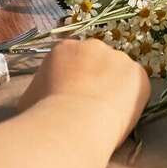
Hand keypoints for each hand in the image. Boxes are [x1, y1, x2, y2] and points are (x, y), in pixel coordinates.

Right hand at [19, 39, 149, 141]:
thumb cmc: (44, 114)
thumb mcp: (28, 98)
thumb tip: (37, 100)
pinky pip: (136, 86)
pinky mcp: (137, 73)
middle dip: (95, 81)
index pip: (73, 61)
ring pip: (118, 73)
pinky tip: (120, 115)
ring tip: (106, 115)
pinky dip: (131, 99)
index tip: (72, 100)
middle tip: (90, 108)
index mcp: (64, 48)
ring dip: (114, 89)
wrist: (72, 121)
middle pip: (97, 63)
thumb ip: (38, 91)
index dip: (73, 81)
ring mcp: (118, 57)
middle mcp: (93, 46)